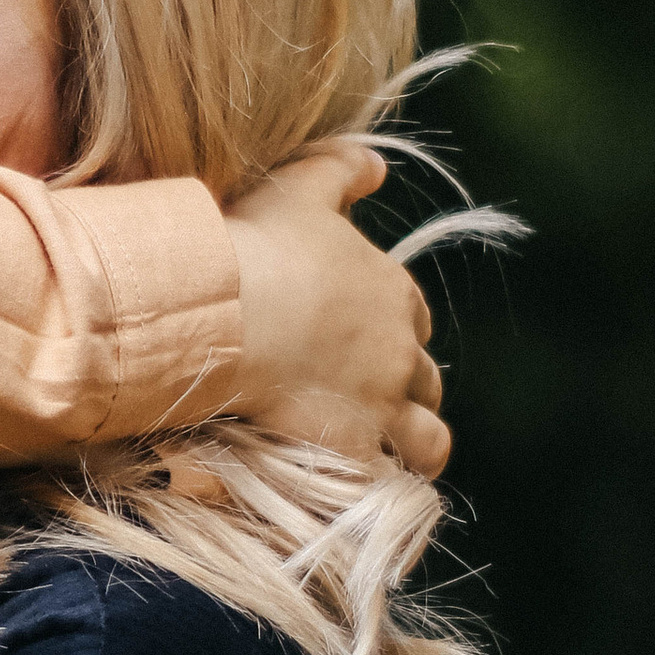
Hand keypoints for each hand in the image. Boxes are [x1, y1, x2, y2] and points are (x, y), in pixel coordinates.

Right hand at [225, 149, 447, 475]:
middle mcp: (399, 350)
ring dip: (413, 447)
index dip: (393, 332)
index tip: (362, 342)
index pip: (413, 318)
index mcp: (391, 292)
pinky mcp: (353, 445)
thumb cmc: (257, 244)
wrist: (227, 311)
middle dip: (406, 391)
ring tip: (386, 458)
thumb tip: (379, 164)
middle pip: (424, 379)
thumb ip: (342, 170)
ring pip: (428, 439)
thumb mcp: (300, 189)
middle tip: (368, 402)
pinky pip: (384, 480)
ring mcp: (382, 402)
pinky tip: (360, 490)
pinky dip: (380, 485)